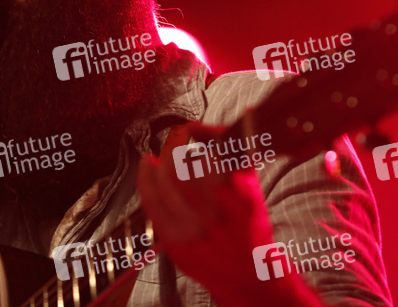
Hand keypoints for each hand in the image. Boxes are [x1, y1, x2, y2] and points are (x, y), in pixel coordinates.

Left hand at [137, 122, 322, 305]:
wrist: (250, 277)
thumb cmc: (250, 224)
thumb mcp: (252, 187)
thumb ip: (237, 153)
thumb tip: (225, 120)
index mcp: (241, 197)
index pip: (210, 153)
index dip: (196, 134)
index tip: (189, 128)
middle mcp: (217, 215)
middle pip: (182, 166)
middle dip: (174, 148)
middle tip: (174, 142)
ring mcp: (194, 231)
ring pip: (165, 181)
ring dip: (161, 163)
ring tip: (160, 156)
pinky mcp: (176, 243)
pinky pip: (151, 203)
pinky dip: (145, 179)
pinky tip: (146, 166)